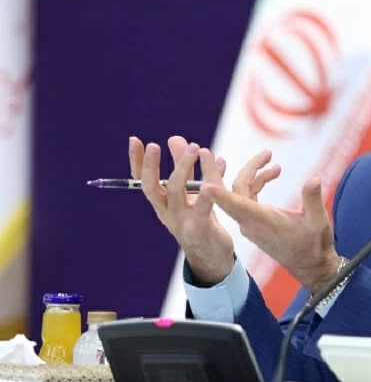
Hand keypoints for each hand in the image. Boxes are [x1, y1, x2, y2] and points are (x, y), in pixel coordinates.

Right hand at [129, 135, 232, 284]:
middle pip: (152, 187)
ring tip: (195, 148)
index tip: (134, 140)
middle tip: (156, 144)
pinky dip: (206, 194)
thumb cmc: (199, 219)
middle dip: (152, 166)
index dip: (137, 161)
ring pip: (176, 192)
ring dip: (183, 168)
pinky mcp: (199, 230)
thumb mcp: (189, 191)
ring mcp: (180, 222)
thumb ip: (184, 167)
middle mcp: (166, 212)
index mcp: (161, 202)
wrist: (212, 255)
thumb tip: (175, 138)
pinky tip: (209, 181)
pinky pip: (201, 209)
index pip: (142, 180)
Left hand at [203, 164, 339, 294]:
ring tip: (270, 157)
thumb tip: (314, 179)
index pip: (237, 206)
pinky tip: (272, 173)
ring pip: (240, 192)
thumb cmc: (314, 245)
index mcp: (263, 222)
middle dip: (230, 170)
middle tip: (226, 152)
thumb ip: (312, 199)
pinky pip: (247, 197)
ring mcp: (251, 222)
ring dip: (252, 173)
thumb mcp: (318, 222)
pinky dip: (256, 182)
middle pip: (233, 191)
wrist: (310, 265)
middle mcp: (251, 222)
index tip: (205, 184)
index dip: (220, 196)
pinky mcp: (254, 221)